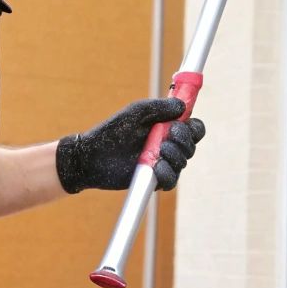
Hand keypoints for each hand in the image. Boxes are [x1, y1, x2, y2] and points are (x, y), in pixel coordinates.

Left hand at [56, 98, 205, 192]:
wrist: (92, 155)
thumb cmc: (113, 130)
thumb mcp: (136, 112)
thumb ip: (160, 107)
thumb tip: (183, 107)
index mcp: (167, 128)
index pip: (193, 129)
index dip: (194, 127)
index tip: (183, 123)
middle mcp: (168, 146)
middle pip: (191, 145)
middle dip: (184, 139)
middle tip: (168, 135)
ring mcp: (162, 163)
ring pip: (183, 162)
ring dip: (174, 155)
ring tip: (158, 150)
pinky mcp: (155, 179)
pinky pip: (172, 180)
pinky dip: (167, 173)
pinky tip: (156, 166)